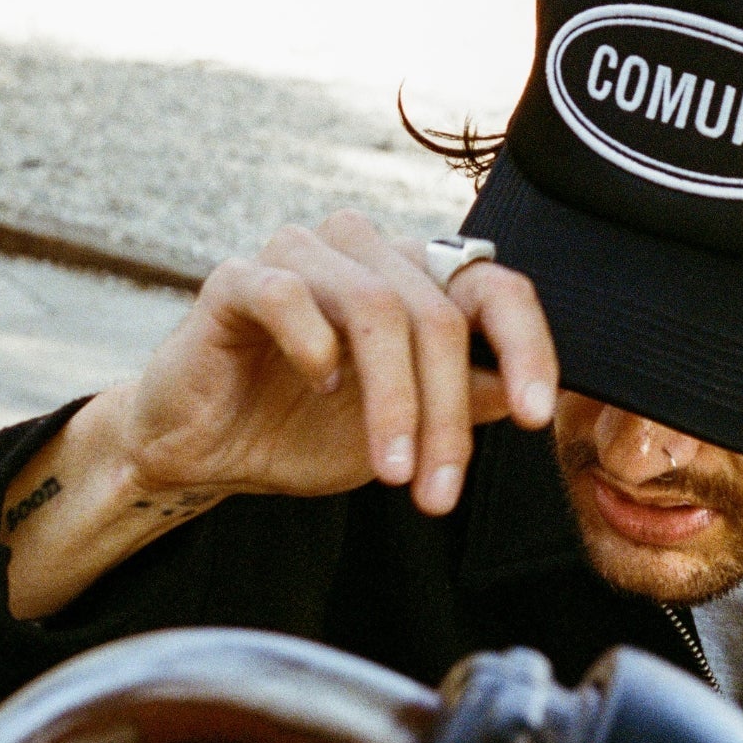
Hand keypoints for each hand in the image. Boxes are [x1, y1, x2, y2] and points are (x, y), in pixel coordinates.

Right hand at [113, 211, 557, 515]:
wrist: (205, 451)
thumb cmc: (305, 429)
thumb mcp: (406, 429)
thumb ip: (465, 401)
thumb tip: (526, 395)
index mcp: (416, 278)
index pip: (495, 287)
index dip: (527, 346)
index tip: (537, 414)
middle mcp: (367, 251)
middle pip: (438, 315)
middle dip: (446, 414)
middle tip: (439, 491)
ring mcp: (302, 255)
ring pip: (376, 308)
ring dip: (394, 401)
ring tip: (391, 472)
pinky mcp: (239, 278)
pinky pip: (289, 295)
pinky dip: (315, 345)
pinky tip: (322, 387)